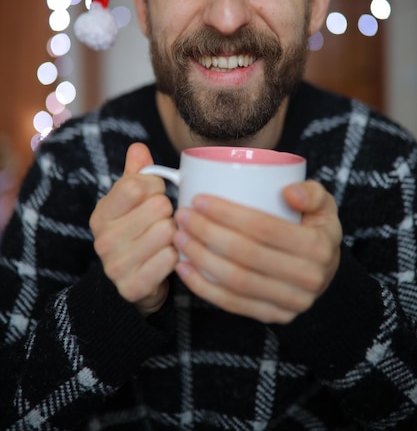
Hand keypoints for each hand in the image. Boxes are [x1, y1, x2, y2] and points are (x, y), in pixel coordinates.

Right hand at [90, 143, 177, 315]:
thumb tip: (138, 147)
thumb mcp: (131, 202)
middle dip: (169, 212)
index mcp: (101, 214)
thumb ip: (135, 174)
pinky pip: (171, 258)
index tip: (156, 196)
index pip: (138, 184)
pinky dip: (177, 256)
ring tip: (167, 239)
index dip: (156, 187)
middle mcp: (103, 239)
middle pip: (159, 206)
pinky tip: (169, 257)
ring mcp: (115, 265)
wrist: (133, 283)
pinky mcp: (132, 287)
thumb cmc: (137, 233)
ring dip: (175, 234)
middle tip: (163, 221)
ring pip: (168, 231)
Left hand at [173, 181, 341, 323]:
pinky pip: (232, 304)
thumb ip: (312, 192)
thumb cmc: (314, 227)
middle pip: (245, 254)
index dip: (228, 214)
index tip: (199, 200)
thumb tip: (289, 192)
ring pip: (235, 281)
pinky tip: (184, 267)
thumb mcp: (323, 204)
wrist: (325, 269)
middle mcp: (308, 279)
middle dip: (207, 233)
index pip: (264, 228)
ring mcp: (290, 303)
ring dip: (200, 259)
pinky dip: (203, 287)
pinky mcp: (274, 316)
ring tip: (179, 237)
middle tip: (183, 216)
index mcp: (318, 246)